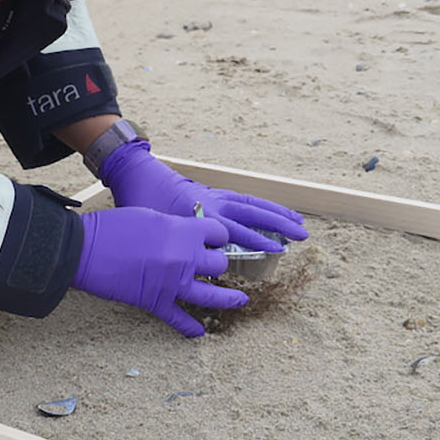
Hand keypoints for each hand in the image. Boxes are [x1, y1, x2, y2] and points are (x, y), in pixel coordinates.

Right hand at [70, 207, 245, 336]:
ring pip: (212, 296)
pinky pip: (180, 320)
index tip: (215, 238)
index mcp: (183, 232)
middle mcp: (185, 259)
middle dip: (218, 262)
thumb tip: (184, 234)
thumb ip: (174, 227)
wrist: (86, 250)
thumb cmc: (113, 227)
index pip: (219, 232)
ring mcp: (173, 284)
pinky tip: (198, 333)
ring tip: (239, 300)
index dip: (218, 235)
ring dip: (228, 299)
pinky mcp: (157, 303)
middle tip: (213, 263)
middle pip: (219, 264)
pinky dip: (190, 329)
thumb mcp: (150, 215)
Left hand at [99, 140, 307, 252]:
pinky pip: (243, 199)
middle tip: (302, 235)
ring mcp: (215, 196)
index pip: (234, 230)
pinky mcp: (214, 193)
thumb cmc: (143, 205)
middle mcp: (213, 204)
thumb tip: (198, 266)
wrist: (137, 173)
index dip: (255, 241)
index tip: (276, 250)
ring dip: (276, 213)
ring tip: (298, 223)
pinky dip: (260, 206)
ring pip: (252, 204)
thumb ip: (180, 245)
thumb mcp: (158, 229)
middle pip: (252, 213)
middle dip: (278, 225)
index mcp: (200, 214)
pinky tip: (273, 213)